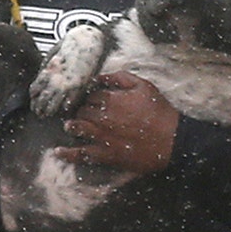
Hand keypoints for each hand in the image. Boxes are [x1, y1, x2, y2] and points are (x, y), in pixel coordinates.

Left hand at [59, 72, 177, 172]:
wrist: (172, 140)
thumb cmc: (160, 112)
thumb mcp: (144, 86)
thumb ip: (120, 78)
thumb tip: (100, 77)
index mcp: (111, 99)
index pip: (91, 96)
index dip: (90, 97)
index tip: (91, 99)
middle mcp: (102, 117)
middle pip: (83, 111)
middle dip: (81, 110)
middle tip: (81, 111)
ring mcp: (102, 136)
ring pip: (78, 128)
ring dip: (72, 125)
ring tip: (69, 125)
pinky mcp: (105, 154)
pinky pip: (82, 154)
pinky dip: (68, 154)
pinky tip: (58, 152)